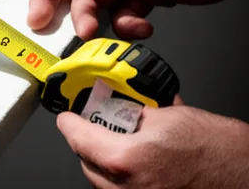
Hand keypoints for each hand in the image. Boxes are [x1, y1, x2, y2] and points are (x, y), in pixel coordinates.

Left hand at [57, 97, 248, 187]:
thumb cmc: (221, 151)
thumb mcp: (169, 116)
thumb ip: (134, 112)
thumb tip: (119, 106)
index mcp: (126, 160)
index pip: (78, 138)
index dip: (69, 122)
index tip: (67, 117)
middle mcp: (126, 188)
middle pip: (86, 162)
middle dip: (88, 142)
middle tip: (95, 125)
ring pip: (102, 181)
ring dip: (104, 161)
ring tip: (122, 143)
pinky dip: (122, 178)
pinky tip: (138, 163)